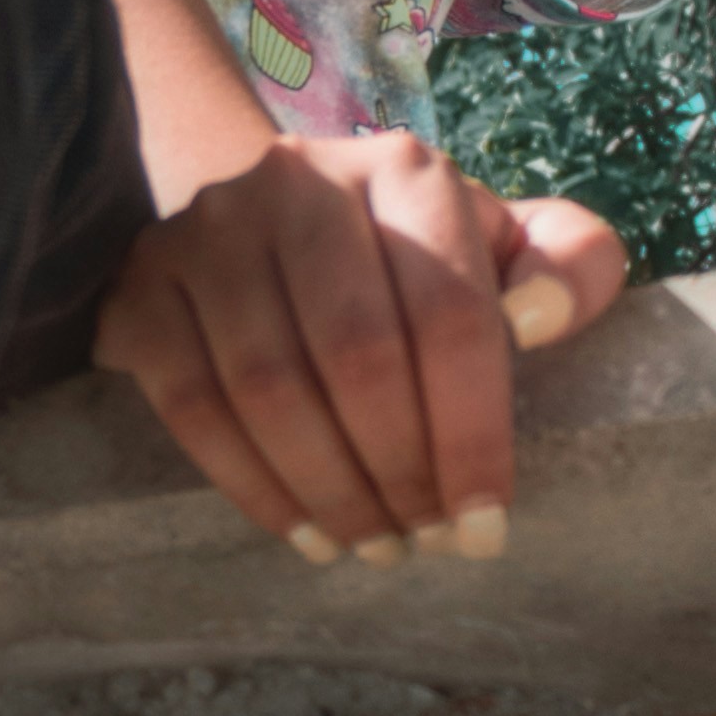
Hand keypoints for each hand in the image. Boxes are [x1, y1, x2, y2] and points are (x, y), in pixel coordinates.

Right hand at [95, 130, 629, 558]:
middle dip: (401, 471)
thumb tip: (539, 318)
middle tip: (425, 542)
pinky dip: (254, 487)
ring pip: (271, 388)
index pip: (449, 313)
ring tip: (376, 545)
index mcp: (406, 170)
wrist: (269, 221)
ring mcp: (210, 230)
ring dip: (331, 490)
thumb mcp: (504, 244)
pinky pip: (194, 406)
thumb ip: (571, 262)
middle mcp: (299, 180)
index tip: (486, 526)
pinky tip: (306, 533)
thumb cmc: (412, 256)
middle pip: (358, 355)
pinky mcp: (143, 285)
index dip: (472, 434)